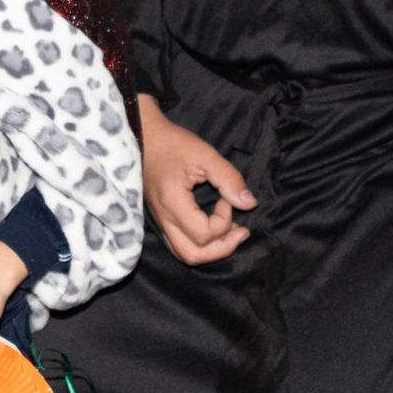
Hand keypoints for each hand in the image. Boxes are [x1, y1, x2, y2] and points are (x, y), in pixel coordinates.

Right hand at [140, 94, 255, 265]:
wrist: (144, 138)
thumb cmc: (173, 144)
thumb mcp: (205, 155)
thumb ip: (229, 179)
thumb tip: (249, 204)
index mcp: (172, 203)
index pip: (204, 233)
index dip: (224, 220)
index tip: (226, 198)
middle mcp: (163, 219)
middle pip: (193, 255)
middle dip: (222, 248)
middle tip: (241, 231)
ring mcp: (160, 221)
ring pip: (184, 254)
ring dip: (211, 250)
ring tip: (230, 234)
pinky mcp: (160, 219)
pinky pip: (178, 244)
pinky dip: (199, 245)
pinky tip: (212, 230)